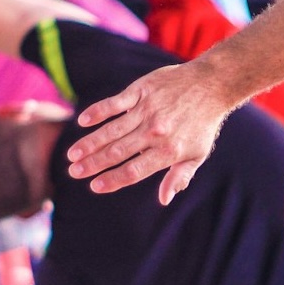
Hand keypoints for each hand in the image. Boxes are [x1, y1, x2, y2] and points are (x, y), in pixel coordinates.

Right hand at [68, 61, 236, 203]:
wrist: (211, 85)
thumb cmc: (202, 124)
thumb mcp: (197, 155)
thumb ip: (179, 176)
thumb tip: (164, 199)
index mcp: (168, 151)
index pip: (134, 170)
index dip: (113, 179)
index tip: (95, 186)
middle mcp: (155, 131)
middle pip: (118, 152)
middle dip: (93, 164)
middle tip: (74, 172)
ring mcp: (147, 110)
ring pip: (112, 130)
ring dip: (90, 143)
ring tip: (72, 155)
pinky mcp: (142, 90)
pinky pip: (115, 103)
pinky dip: (98, 112)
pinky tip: (83, 121)